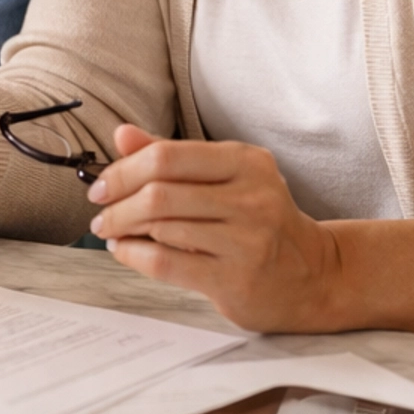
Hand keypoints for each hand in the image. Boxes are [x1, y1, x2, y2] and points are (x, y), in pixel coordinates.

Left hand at [87, 124, 345, 331]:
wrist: (313, 276)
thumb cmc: (259, 221)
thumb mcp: (226, 178)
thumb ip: (173, 156)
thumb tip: (121, 135)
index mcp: (246, 161)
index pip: (167, 155)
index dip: (123, 170)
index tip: (101, 186)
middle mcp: (253, 196)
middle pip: (159, 192)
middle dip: (117, 204)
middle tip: (100, 215)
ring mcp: (248, 240)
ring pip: (161, 227)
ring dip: (124, 230)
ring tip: (112, 232)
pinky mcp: (236, 279)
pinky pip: (166, 263)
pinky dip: (134, 256)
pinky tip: (126, 251)